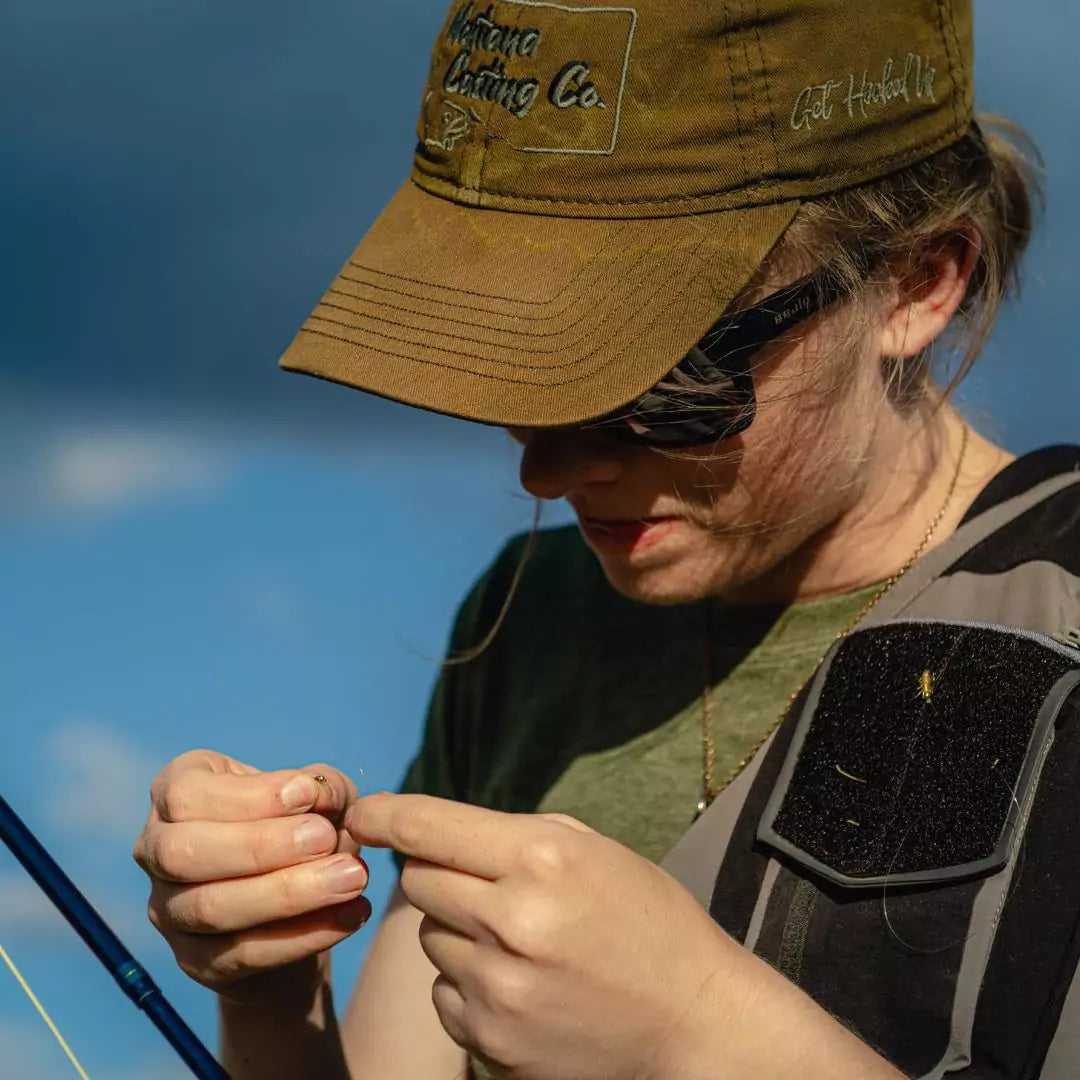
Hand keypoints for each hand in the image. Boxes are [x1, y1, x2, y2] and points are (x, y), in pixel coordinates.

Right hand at [134, 750, 369, 1006]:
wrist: (303, 902)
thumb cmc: (304, 825)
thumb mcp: (319, 795)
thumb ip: (321, 786)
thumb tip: (315, 794)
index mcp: (176, 792)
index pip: (187, 795)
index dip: (247, 797)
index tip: (308, 795)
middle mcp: (157, 850)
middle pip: (184, 853)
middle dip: (260, 846)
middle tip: (326, 839)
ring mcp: (168, 910)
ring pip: (211, 908)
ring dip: (288, 894)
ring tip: (352, 877)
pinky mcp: (195, 961)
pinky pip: (243, 954)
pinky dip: (305, 935)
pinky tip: (352, 913)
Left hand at [346, 794, 735, 1079]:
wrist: (694, 1023)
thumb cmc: (649, 922)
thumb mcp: (596, 851)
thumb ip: (516, 836)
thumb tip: (437, 834)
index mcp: (542, 859)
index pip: (430, 826)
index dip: (386, 814)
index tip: (361, 814)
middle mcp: (512, 922)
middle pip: (419, 882)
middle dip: (443, 874)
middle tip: (489, 885)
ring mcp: (499, 990)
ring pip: (429, 938)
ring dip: (459, 931)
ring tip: (519, 943)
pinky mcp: (493, 1043)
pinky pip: (444, 994)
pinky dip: (468, 983)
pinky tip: (519, 985)